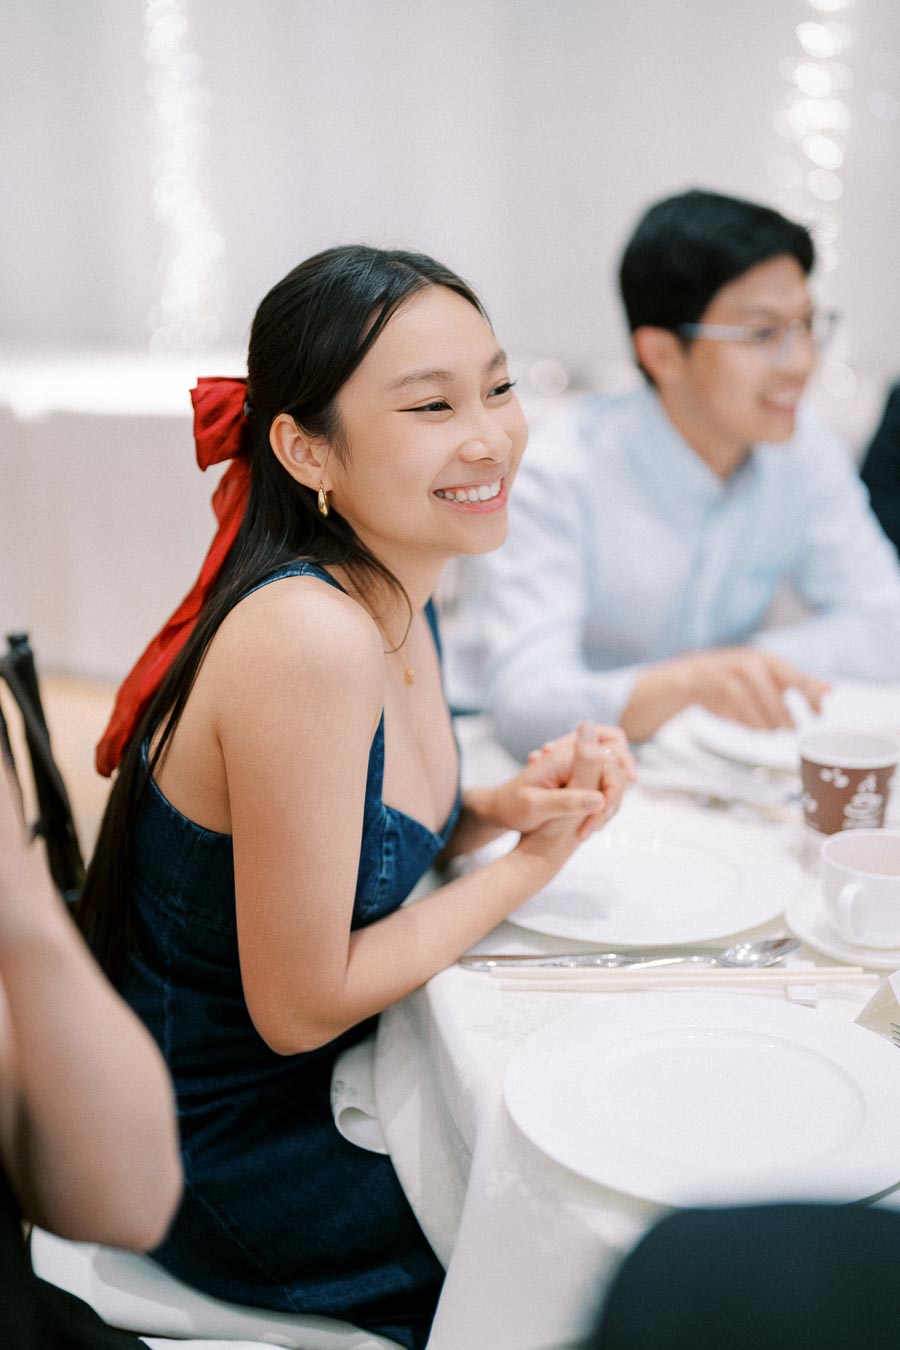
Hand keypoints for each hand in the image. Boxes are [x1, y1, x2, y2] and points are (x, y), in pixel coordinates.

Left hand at [484, 723, 634, 836]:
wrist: (500, 809)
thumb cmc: (513, 807)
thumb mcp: (536, 806)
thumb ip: (567, 801)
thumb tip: (600, 800)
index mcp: (564, 758)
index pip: (608, 761)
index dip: (613, 789)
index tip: (603, 814)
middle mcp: (573, 758)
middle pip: (615, 764)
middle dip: (616, 794)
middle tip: (599, 824)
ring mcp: (576, 768)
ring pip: (610, 776)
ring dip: (610, 801)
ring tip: (590, 829)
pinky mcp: (577, 779)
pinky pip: (602, 786)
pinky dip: (602, 805)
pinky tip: (587, 826)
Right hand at [674, 647, 828, 729]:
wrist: (693, 676)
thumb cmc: (736, 674)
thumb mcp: (770, 673)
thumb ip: (799, 681)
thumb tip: (830, 688)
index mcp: (767, 659)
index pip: (798, 679)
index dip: (811, 699)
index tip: (818, 715)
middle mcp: (750, 667)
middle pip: (777, 703)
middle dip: (786, 719)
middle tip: (793, 728)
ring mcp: (733, 682)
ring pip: (760, 716)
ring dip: (767, 726)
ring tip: (767, 725)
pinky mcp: (721, 698)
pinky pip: (745, 722)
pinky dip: (750, 727)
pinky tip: (749, 723)